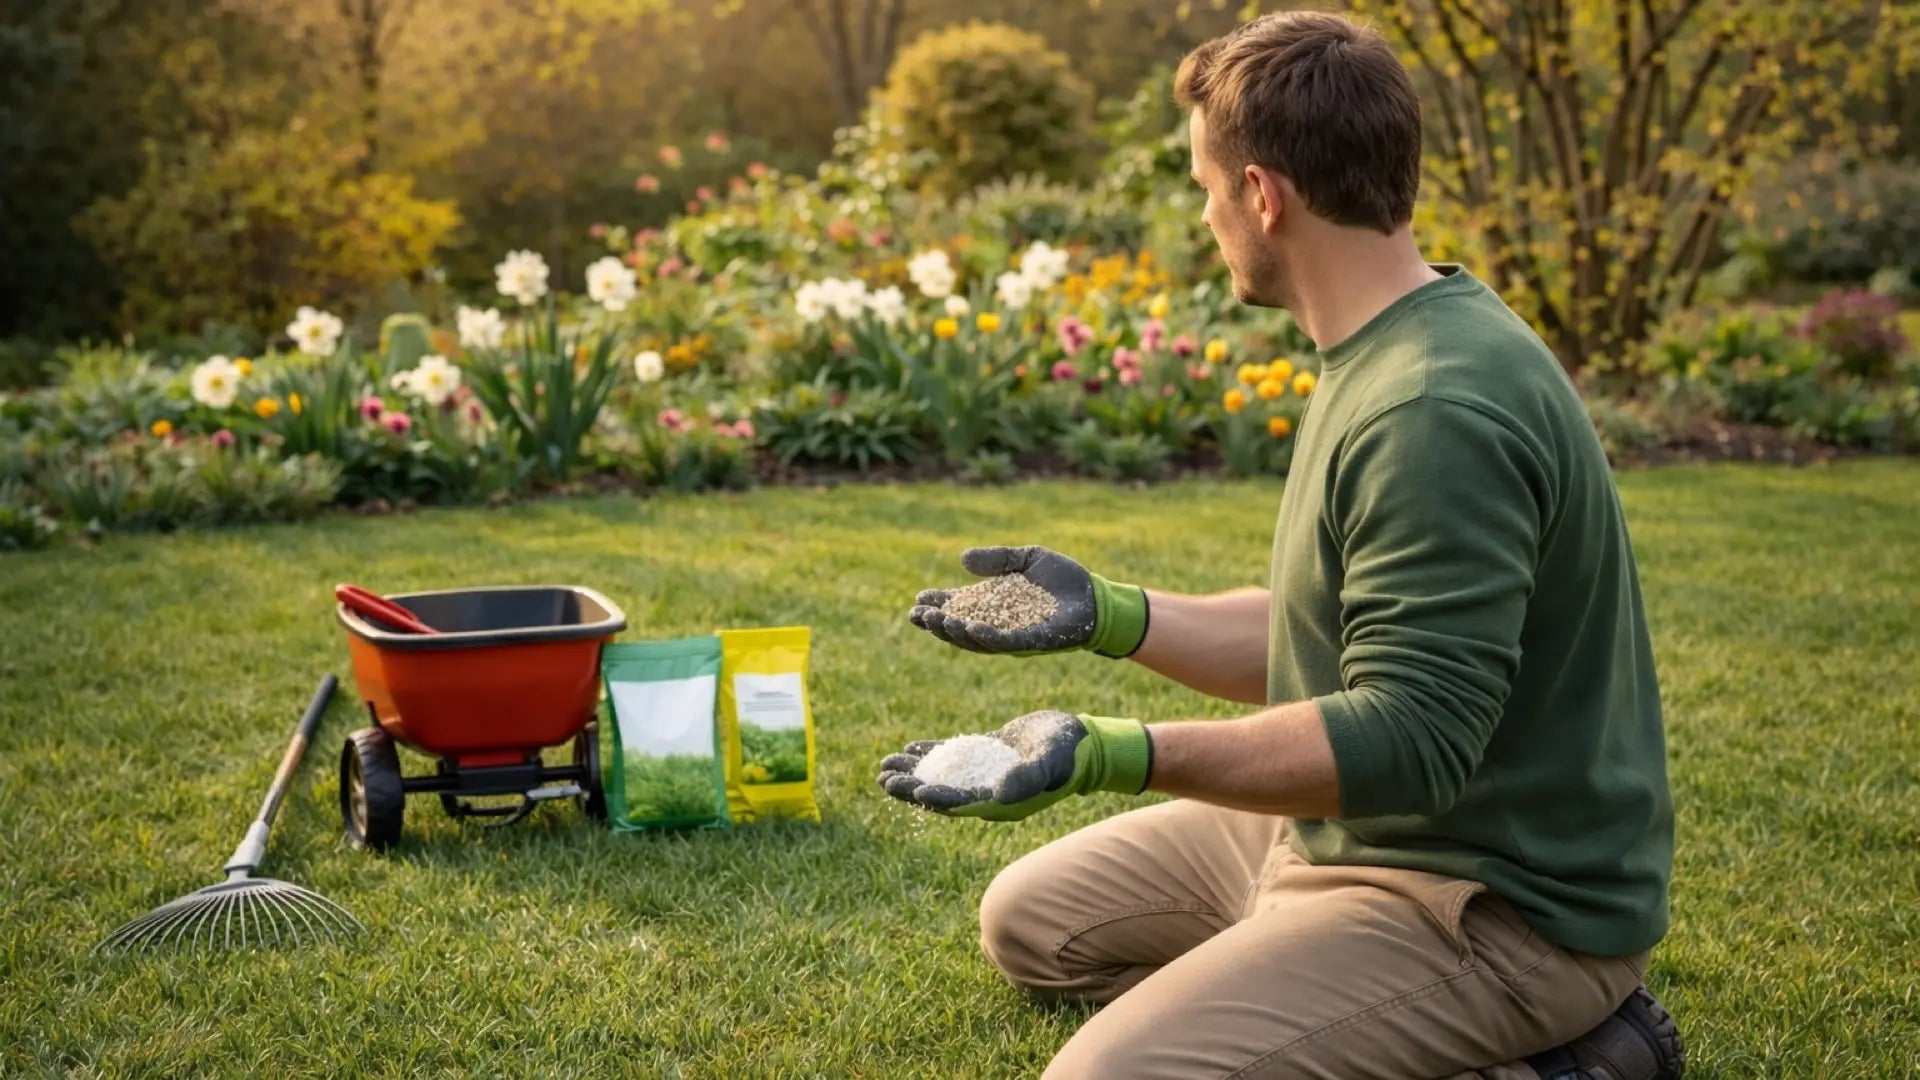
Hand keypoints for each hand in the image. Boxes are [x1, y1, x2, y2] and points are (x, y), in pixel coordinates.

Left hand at [876, 711, 1151, 821]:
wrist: (1084, 742)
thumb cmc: (1070, 754)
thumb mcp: (1050, 762)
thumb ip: (1026, 777)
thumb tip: (998, 791)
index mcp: (1001, 801)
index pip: (960, 803)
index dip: (934, 797)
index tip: (911, 790)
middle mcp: (989, 793)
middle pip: (942, 793)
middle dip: (911, 787)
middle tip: (883, 778)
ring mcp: (986, 775)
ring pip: (942, 776)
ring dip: (914, 772)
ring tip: (885, 765)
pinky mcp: (986, 756)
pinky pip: (953, 758)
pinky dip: (931, 754)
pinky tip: (910, 747)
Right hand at [908, 546, 1148, 658]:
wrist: (1097, 597)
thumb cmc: (1064, 579)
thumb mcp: (1026, 559)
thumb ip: (997, 559)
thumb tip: (963, 559)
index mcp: (994, 604)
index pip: (959, 607)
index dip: (937, 605)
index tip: (918, 600)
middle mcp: (999, 624)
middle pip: (960, 628)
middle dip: (937, 623)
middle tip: (917, 614)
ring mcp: (1014, 636)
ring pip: (977, 640)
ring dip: (955, 632)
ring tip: (938, 622)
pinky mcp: (1033, 642)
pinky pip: (1006, 643)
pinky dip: (987, 636)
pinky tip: (972, 628)